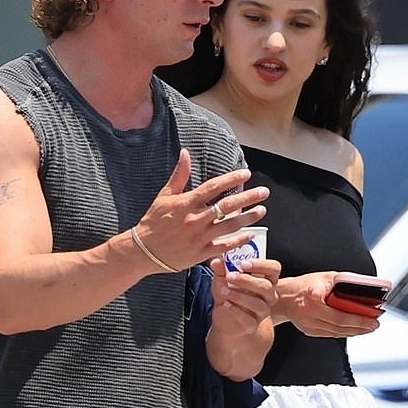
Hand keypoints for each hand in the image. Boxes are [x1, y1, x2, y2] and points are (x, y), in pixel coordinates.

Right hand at [132, 149, 269, 272]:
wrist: (143, 251)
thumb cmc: (153, 221)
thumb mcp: (164, 196)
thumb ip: (179, 176)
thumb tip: (185, 153)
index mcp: (186, 203)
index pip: (212, 187)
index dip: (231, 179)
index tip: (246, 174)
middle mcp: (194, 220)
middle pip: (226, 206)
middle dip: (248, 198)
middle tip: (264, 193)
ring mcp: (198, 238)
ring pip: (229, 226)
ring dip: (248, 218)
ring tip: (261, 211)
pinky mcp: (200, 254)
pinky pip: (223, 246)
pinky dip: (238, 241)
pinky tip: (250, 234)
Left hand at [205, 255, 280, 379]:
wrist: (225, 318)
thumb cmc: (229, 293)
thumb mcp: (223, 278)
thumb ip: (221, 269)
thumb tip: (216, 262)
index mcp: (265, 279)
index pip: (273, 269)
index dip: (261, 265)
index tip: (243, 264)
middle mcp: (268, 295)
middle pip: (266, 286)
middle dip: (246, 280)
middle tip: (230, 276)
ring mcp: (262, 311)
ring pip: (258, 304)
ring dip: (239, 296)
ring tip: (224, 291)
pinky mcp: (253, 325)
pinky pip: (248, 320)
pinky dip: (235, 311)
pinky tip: (225, 305)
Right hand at [277, 271, 380, 336]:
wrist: (284, 297)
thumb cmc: (304, 285)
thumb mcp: (326, 277)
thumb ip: (344, 282)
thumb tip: (364, 287)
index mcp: (314, 298)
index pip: (341, 314)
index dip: (359, 319)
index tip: (373, 317)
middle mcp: (310, 314)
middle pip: (341, 326)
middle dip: (361, 326)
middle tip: (374, 324)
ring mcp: (309, 325)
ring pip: (338, 332)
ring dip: (355, 331)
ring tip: (368, 327)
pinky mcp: (310, 331)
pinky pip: (331, 334)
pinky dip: (344, 332)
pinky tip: (354, 329)